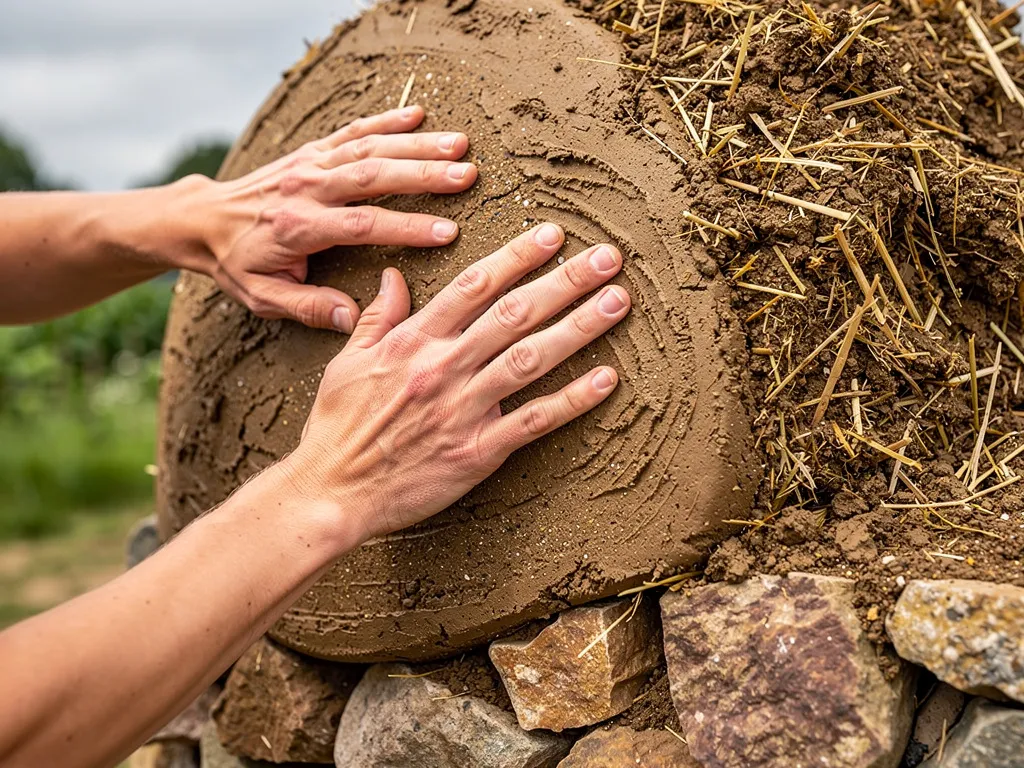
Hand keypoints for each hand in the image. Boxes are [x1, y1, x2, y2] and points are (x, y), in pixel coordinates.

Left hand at [199, 106, 476, 331]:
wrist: (200, 219)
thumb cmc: (235, 262)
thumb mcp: (262, 297)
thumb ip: (308, 307)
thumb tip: (354, 320)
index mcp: (298, 227)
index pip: (362, 225)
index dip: (406, 227)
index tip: (447, 232)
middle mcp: (307, 188)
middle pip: (373, 175)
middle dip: (424, 174)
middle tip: (467, 175)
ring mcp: (310, 164)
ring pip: (369, 148)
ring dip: (417, 145)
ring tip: (460, 145)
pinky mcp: (312, 151)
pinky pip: (353, 131)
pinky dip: (386, 120)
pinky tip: (419, 115)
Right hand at [285, 223, 630, 543]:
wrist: (331, 492)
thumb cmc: (337, 428)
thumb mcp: (347, 362)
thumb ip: (377, 317)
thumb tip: (393, 276)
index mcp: (413, 341)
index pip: (474, 286)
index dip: (517, 256)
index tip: (552, 235)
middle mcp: (443, 367)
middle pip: (514, 313)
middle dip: (565, 281)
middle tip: (606, 258)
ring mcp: (463, 409)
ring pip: (531, 359)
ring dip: (579, 327)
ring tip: (617, 302)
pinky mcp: (477, 452)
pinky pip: (533, 421)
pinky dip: (571, 400)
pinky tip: (606, 378)